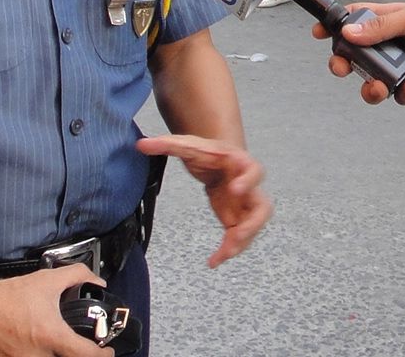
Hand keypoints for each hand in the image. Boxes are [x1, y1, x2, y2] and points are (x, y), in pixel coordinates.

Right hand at [0, 266, 107, 356]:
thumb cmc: (3, 297)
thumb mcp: (44, 281)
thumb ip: (76, 276)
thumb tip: (97, 281)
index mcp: (50, 336)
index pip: (87, 355)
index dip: (102, 354)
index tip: (106, 351)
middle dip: (72, 354)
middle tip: (73, 346)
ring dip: (49, 355)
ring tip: (46, 345)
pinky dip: (29, 356)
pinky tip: (25, 349)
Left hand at [136, 135, 271, 268]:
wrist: (221, 161)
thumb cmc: (208, 153)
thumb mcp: (188, 146)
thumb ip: (166, 145)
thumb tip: (141, 144)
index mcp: (240, 164)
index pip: (253, 171)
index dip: (248, 181)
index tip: (236, 189)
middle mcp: (250, 186)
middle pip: (263, 206)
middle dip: (253, 222)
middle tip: (237, 233)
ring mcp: (247, 205)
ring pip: (253, 227)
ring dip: (241, 241)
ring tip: (224, 253)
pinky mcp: (239, 219)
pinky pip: (239, 238)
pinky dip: (228, 250)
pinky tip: (213, 261)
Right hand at [313, 2, 404, 104]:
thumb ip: (381, 27)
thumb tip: (348, 32)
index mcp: (391, 20)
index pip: (356, 21)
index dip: (336, 26)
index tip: (319, 33)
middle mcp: (393, 44)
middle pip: (356, 55)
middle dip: (343, 63)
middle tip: (340, 68)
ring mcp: (402, 66)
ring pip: (372, 81)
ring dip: (370, 87)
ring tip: (379, 87)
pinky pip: (398, 95)